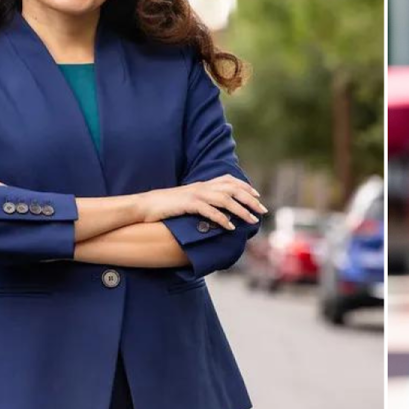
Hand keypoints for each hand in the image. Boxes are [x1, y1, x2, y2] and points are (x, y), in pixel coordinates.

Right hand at [140, 175, 265, 228]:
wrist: (145, 205)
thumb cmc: (167, 206)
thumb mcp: (188, 200)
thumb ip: (203, 201)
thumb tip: (217, 210)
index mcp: (202, 184)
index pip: (229, 180)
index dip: (245, 186)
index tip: (258, 196)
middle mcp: (202, 186)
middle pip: (232, 189)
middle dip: (250, 199)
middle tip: (263, 210)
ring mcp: (195, 194)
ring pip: (225, 199)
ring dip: (241, 210)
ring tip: (252, 220)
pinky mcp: (188, 204)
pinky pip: (209, 211)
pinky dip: (222, 219)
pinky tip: (230, 228)